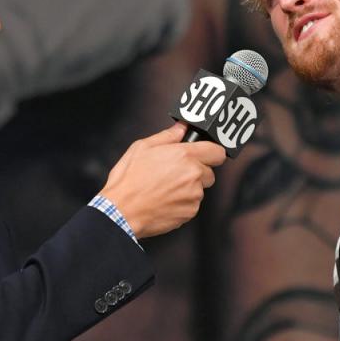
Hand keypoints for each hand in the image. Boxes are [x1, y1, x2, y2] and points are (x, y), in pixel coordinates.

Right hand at [99, 122, 226, 238]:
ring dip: (188, 188)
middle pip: (209, 172)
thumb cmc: (129, 180)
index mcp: (184, 155)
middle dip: (197, 172)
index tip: (204, 155)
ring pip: (199, 189)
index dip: (211, 152)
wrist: (122, 211)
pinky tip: (164, 200)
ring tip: (164, 188)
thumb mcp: (142, 148)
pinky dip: (182, 203)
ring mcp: (193, 195)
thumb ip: (167, 136)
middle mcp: (193, 175)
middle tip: (175, 173)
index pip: (217, 152)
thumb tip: (181, 128)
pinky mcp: (190, 212)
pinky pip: (192, 205)